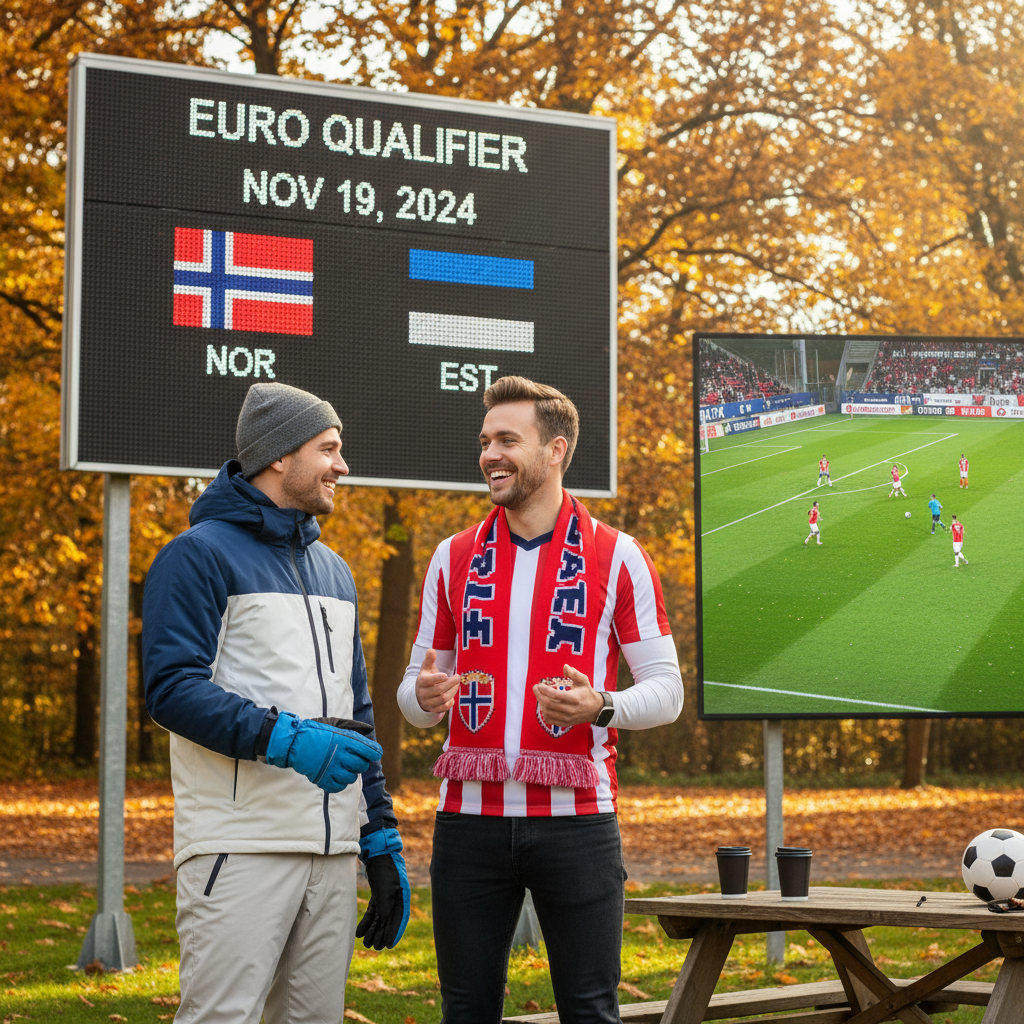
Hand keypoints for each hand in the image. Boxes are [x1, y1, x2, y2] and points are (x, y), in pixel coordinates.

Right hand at [265, 712, 382, 792]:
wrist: (293, 742)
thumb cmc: (315, 731)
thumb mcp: (335, 724)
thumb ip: (353, 726)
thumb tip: (369, 729)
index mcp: (346, 740)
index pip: (371, 751)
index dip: (374, 752)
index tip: (372, 753)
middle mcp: (341, 755)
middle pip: (363, 765)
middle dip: (361, 763)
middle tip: (352, 759)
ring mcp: (332, 768)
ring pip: (352, 778)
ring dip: (350, 773)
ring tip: (343, 767)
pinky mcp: (323, 779)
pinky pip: (339, 787)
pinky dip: (340, 783)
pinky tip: (336, 775)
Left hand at [356, 826, 409, 948]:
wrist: (378, 852)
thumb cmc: (385, 867)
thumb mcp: (386, 885)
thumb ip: (385, 902)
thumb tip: (384, 918)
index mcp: (403, 896)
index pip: (400, 918)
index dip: (395, 932)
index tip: (389, 946)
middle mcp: (396, 898)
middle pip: (389, 920)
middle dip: (382, 934)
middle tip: (374, 947)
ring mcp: (387, 896)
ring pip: (380, 917)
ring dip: (373, 929)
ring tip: (365, 942)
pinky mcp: (378, 894)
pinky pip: (373, 911)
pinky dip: (367, 921)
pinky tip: (359, 931)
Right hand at [415, 649, 459, 713]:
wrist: (419, 696)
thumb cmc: (426, 679)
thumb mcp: (426, 669)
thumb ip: (429, 659)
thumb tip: (431, 650)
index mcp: (421, 681)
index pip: (428, 681)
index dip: (438, 678)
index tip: (446, 674)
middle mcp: (423, 693)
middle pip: (439, 690)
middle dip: (451, 683)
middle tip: (457, 677)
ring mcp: (428, 703)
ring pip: (443, 699)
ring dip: (453, 691)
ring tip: (456, 684)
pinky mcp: (433, 710)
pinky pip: (444, 707)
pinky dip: (451, 701)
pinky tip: (452, 693)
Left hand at [532, 665, 604, 727]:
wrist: (595, 709)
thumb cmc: (587, 693)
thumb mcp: (584, 681)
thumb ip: (575, 673)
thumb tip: (565, 666)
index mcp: (574, 699)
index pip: (556, 695)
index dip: (545, 690)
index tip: (539, 685)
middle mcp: (570, 710)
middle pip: (549, 705)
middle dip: (539, 696)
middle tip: (535, 688)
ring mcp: (567, 718)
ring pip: (548, 713)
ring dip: (541, 704)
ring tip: (540, 696)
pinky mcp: (565, 723)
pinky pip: (550, 720)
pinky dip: (544, 713)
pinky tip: (544, 705)